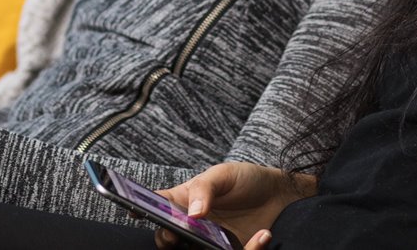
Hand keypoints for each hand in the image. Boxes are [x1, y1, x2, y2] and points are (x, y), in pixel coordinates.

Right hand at [154, 162, 315, 247]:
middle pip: (166, 237)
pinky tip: (263, 235)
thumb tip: (192, 214)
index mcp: (184, 199)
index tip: (136, 211)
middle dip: (166, 238)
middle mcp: (191, 224)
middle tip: (177, 235)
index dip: (142, 208)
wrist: (279, 194)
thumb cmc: (246, 179)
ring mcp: (207, 240)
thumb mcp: (225, 174)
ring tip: (214, 240)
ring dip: (198, 249)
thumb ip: (205, 188)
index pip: (157, 205)